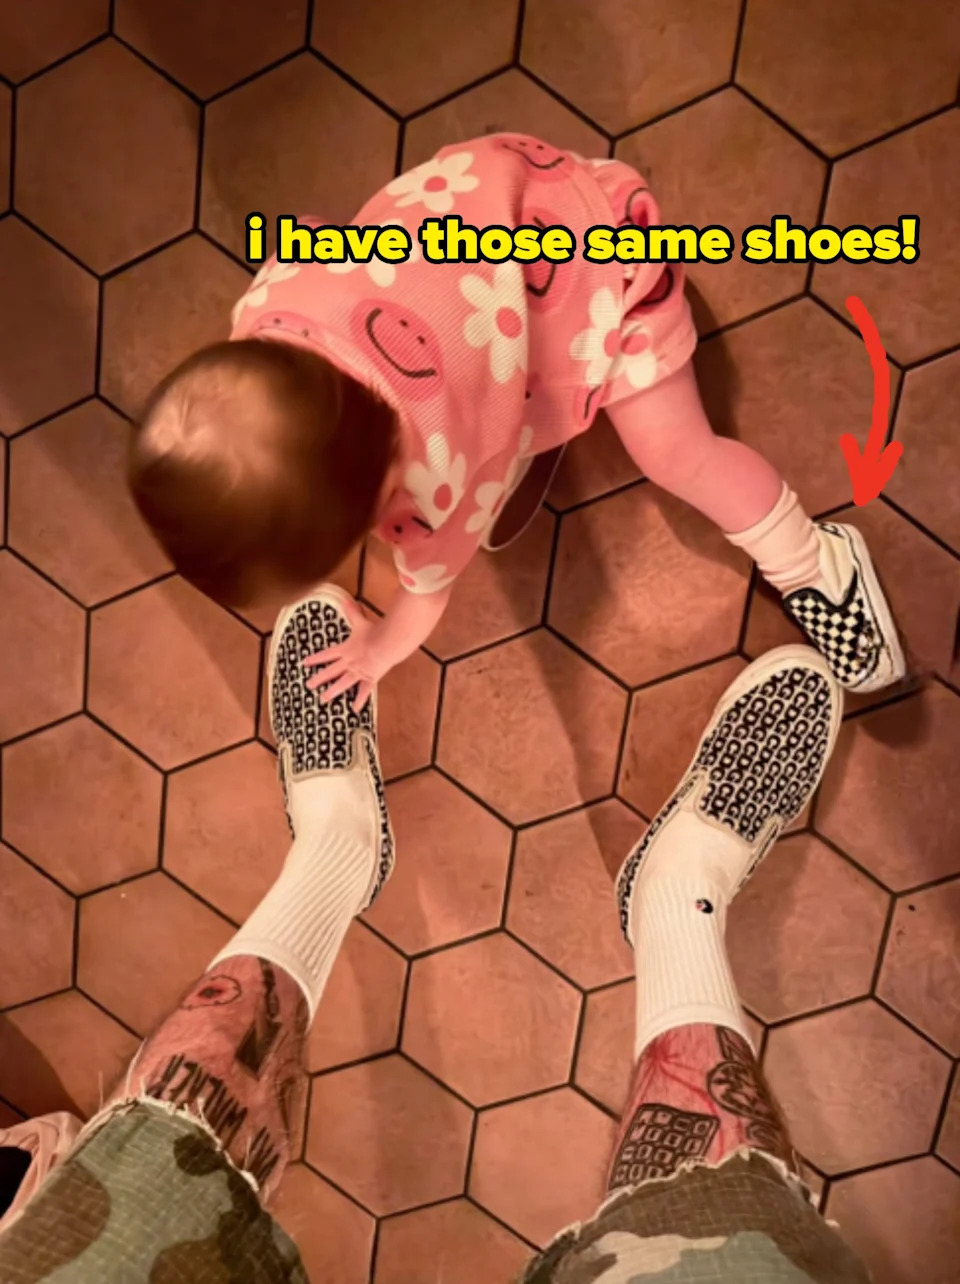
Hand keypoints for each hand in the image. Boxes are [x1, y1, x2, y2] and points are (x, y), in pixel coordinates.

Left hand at [302, 598, 392, 712]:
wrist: (385, 644)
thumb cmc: (373, 632)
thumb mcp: (360, 620)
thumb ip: (352, 611)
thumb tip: (345, 599)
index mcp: (345, 649)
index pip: (326, 654)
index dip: (315, 659)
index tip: (304, 663)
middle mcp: (348, 662)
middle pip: (331, 671)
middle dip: (319, 678)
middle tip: (309, 685)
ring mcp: (358, 672)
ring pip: (342, 684)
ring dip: (332, 692)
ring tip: (323, 699)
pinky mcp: (369, 678)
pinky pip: (363, 691)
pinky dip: (359, 700)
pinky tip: (354, 709)